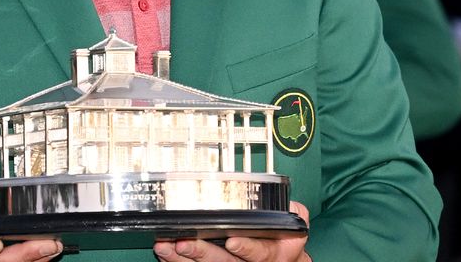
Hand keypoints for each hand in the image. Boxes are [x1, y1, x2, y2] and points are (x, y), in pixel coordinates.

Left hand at [154, 201, 310, 261]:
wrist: (282, 257)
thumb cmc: (284, 237)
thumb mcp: (296, 222)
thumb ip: (294, 212)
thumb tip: (289, 204)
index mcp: (272, 252)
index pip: (260, 252)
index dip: (247, 247)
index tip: (232, 240)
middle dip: (203, 253)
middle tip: (184, 242)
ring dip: (183, 259)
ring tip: (165, 246)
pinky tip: (165, 253)